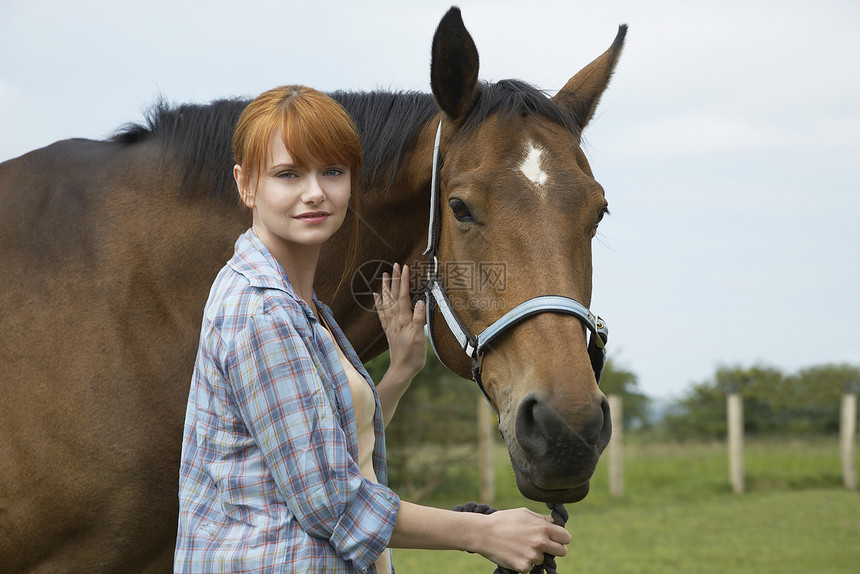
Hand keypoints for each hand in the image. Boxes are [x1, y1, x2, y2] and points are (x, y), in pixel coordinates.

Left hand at [374, 263, 425, 382]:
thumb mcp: (420, 338)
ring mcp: (390, 324)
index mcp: (403, 319)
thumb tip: (421, 301)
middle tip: (395, 265)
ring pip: (386, 302)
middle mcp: (395, 319)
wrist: (401, 370)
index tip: (405, 267)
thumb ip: (419, 319)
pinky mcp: (389, 330)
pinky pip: (382, 313)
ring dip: (385, 288)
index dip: (404, 281)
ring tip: (384, 275)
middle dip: (394, 280)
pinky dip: (379, 303)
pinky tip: (376, 296)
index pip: (403, 296)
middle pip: (394, 295)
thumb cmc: (413, 356)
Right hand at [478, 508, 569, 572]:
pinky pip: (530, 567)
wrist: (483, 533)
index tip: (555, 538)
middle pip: (562, 552)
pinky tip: (514, 553)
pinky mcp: (523, 567)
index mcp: (542, 528)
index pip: (566, 537)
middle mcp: (540, 543)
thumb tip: (555, 523)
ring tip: (520, 546)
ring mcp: (532, 556)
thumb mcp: (524, 513)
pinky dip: (524, 562)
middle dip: (555, 549)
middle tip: (543, 546)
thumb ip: (542, 520)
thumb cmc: (504, 520)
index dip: (561, 538)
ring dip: (536, 555)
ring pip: (543, 559)